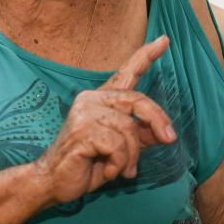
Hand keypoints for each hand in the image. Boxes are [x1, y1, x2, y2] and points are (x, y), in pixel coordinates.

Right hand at [33, 35, 174, 206]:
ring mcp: (85, 112)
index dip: (146, 56)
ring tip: (120, 168)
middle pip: (138, 101)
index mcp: (102, 99)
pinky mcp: (81, 130)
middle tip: (169, 139)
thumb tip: (166, 133)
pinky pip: (117, 145)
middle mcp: (91, 99)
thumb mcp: (122, 149)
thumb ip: (141, 135)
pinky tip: (107, 170)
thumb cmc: (87, 164)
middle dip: (157, 121)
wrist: (53, 182)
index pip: (127, 73)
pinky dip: (118, 163)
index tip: (164, 40)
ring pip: (129, 129)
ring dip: (130, 155)